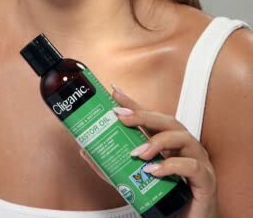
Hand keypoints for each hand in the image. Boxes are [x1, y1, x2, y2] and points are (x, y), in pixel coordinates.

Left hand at [79, 85, 218, 217]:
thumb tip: (86, 150)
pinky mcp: (205, 179)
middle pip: (167, 120)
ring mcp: (198, 160)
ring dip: (156, 141)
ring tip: (138, 153)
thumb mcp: (133, 178)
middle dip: (143, 115)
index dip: (133, 103)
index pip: (150, 117)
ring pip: (182, 136)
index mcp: (169, 142)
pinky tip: (154, 171)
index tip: (114, 92)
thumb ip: (112, 165)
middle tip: (122, 117)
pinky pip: (191, 166)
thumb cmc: (165, 199)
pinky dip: (171, 166)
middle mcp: (184, 146)